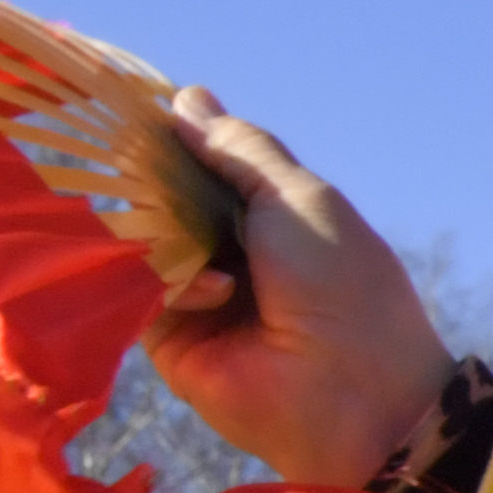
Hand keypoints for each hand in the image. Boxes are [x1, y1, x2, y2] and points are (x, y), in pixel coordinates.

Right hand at [141, 93, 456, 486]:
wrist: (354, 394)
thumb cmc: (343, 286)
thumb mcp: (298, 199)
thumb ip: (240, 150)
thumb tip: (185, 98)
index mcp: (270, 214)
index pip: (202, 164)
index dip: (173, 139)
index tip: (137, 110)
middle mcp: (229, 250)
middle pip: (162, 198)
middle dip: (154, 183)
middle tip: (146, 168)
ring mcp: (196, 293)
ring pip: (141, 240)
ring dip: (164, 233)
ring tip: (211, 248)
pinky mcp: (170, 338)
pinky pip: (137, 289)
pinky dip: (169, 281)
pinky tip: (214, 291)